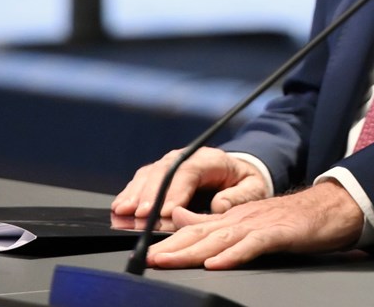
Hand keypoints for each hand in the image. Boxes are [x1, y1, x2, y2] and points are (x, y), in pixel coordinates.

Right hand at [111, 147, 269, 219]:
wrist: (237, 173)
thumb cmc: (244, 182)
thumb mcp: (253, 189)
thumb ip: (239, 197)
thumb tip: (219, 205)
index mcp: (210, 159)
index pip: (189, 171)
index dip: (175, 191)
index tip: (166, 212)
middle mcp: (186, 158)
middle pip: (163, 172)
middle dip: (150, 195)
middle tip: (141, 215)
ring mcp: (170, 165)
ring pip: (148, 175)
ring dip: (134, 194)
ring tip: (123, 212)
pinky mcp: (160, 175)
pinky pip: (141, 182)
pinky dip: (129, 195)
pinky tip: (120, 208)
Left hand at [145, 181, 363, 269]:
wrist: (327, 209)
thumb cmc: (288, 219)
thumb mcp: (246, 218)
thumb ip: (213, 220)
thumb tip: (179, 218)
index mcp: (231, 218)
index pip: (194, 230)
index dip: (170, 242)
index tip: (147, 253)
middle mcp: (240, 220)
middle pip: (201, 234)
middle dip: (173, 248)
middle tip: (150, 259)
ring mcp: (258, 225)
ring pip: (220, 238)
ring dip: (193, 251)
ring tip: (171, 261)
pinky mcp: (278, 234)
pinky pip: (253, 245)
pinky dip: (234, 254)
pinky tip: (218, 263)